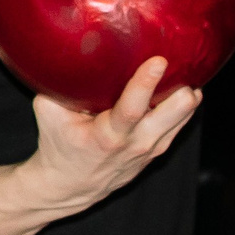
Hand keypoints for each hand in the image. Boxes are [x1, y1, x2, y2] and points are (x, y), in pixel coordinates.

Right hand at [16, 55, 197, 216]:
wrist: (71, 185)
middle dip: (182, 87)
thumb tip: (71, 49)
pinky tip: (175, 85)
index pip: (132, 110)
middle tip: (180, 62)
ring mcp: (153, 147)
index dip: (146, 83)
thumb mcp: (49, 114)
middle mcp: (136, 142)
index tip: (159, 61)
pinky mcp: (161, 147)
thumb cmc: (59, 145)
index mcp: (106, 136)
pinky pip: (183, 119)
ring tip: (178, 70)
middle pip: (174, 113)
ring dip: (185, 91)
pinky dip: (182, 101)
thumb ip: (62, 86)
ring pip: (185, 114)